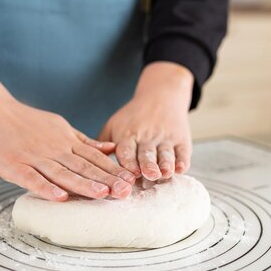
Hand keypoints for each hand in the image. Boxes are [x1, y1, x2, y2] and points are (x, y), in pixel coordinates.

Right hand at [0, 68, 135, 200]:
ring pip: (62, 173)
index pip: (94, 158)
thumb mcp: (60, 126)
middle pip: (83, 166)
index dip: (113, 170)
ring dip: (82, 184)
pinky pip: (32, 178)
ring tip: (101, 194)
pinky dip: (46, 188)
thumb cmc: (26, 122)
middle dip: (105, 179)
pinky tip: (60, 197)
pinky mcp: (14, 165)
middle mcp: (54, 149)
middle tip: (124, 192)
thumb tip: (111, 149)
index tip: (130, 181)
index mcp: (66, 141)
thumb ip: (84, 141)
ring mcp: (34, 157)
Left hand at [98, 62, 193, 180]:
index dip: (128, 161)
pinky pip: (183, 152)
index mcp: (128, 134)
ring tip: (165, 173)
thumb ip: (102, 144)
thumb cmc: (132, 117)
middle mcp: (147, 137)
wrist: (161, 95)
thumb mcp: (114, 125)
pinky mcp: (181, 140)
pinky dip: (182, 160)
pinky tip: (181, 169)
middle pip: (146, 153)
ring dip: (165, 164)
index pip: (127, 149)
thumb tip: (87, 166)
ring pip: (165, 153)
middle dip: (147, 164)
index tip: (129, 173)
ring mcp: (165, 138)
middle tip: (148, 175)